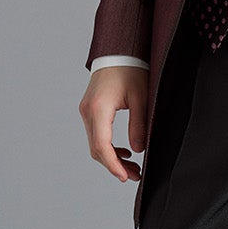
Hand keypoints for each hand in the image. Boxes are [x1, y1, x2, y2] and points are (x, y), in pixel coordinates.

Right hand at [81, 65, 149, 182]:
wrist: (118, 52)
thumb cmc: (131, 69)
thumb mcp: (140, 97)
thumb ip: (139, 125)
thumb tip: (138, 150)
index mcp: (99, 108)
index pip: (102, 145)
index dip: (113, 165)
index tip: (125, 176)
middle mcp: (88, 112)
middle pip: (97, 149)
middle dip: (114, 165)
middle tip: (135, 175)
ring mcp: (86, 111)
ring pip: (95, 144)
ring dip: (111, 158)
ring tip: (132, 168)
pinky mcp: (89, 110)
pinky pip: (95, 135)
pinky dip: (108, 147)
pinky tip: (124, 152)